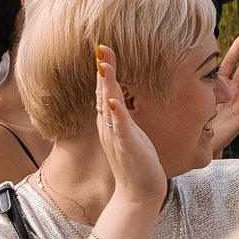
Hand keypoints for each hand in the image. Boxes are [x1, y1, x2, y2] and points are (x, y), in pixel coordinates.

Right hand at [93, 44, 169, 209]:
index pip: (105, 89)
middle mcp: (109, 126)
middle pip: (103, 91)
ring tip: (104, 64)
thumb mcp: (129, 132)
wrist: (138, 193)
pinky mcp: (126, 147)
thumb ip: (123, 116)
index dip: (104, 68)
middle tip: (100, 45)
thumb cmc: (137, 162)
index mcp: (110, 121)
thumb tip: (119, 100)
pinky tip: (113, 100)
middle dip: (103, 68)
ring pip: (109, 105)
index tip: (103, 47)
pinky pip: (120, 128)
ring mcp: (116, 136)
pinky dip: (116, 113)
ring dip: (107, 84)